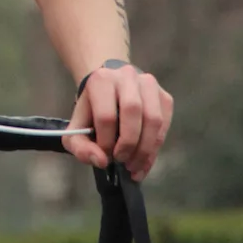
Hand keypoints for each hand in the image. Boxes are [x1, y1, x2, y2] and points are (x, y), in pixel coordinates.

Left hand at [62, 63, 172, 182]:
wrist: (109, 91)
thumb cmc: (93, 111)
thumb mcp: (77, 129)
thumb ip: (80, 148)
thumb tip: (101, 161)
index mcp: (101, 80)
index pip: (106, 115)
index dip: (106, 142)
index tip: (105, 157)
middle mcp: (127, 76)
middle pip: (132, 111)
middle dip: (129, 143)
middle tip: (122, 161)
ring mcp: (149, 84)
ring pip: (153, 119)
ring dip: (146, 148)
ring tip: (135, 165)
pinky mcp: (164, 96)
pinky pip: (164, 124)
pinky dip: (155, 146)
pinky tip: (145, 159)